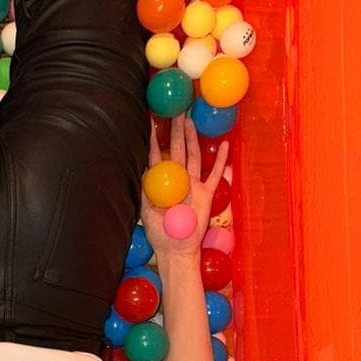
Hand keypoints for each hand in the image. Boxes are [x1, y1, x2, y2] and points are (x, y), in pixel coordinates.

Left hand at [142, 115, 228, 259]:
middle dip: (176, 130)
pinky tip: (224, 145)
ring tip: (190, 120)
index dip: (152, 138)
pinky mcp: (206, 193)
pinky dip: (220, 161)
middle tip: (176, 110)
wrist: (177, 249)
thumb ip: (144, 190)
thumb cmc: (160, 233)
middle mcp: (178, 179)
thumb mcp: (146, 210)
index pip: (155, 154)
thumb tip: (137, 170)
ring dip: (192, 138)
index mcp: (161, 182)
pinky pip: (214, 174)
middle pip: (177, 149)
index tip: (149, 119)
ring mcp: (193, 185)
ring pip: (193, 156)